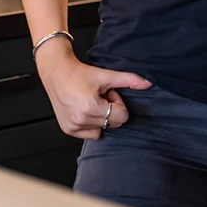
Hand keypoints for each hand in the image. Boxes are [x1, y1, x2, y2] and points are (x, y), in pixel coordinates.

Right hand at [35, 42, 151, 139]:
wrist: (57, 72)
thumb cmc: (80, 73)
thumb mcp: (107, 75)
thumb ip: (129, 79)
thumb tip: (148, 82)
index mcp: (91, 108)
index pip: (122, 116)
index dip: (118, 102)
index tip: (108, 93)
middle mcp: (81, 120)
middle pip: (113, 123)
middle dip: (110, 109)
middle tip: (100, 95)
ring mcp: (73, 127)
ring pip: (102, 129)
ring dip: (100, 116)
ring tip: (91, 101)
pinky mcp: (67, 130)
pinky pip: (90, 134)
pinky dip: (91, 123)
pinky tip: (85, 109)